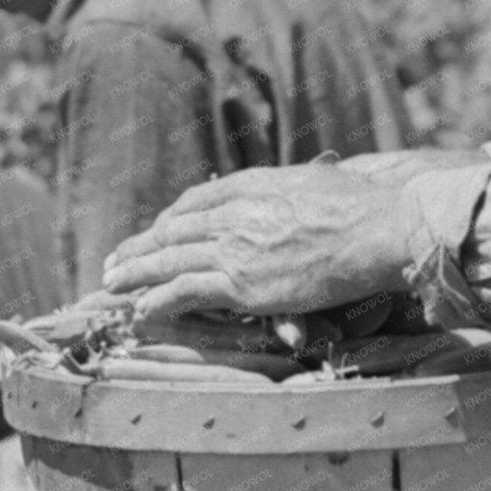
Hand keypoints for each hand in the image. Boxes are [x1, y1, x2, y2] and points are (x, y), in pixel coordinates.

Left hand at [101, 149, 489, 322]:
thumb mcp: (321, 181)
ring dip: (134, 273)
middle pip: (172, 230)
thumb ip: (296, 185)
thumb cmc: (365, 208)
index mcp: (255, 185)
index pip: (196, 201)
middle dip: (139, 247)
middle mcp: (237, 213)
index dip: (169, 219)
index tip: (155, 230)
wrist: (380, 230)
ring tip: (110, 284)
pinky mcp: (241, 283)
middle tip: (114, 261)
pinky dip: (156, 301)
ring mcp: (236, 248)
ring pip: (168, 260)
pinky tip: (141, 309)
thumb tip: (304, 183)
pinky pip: (183, 292)